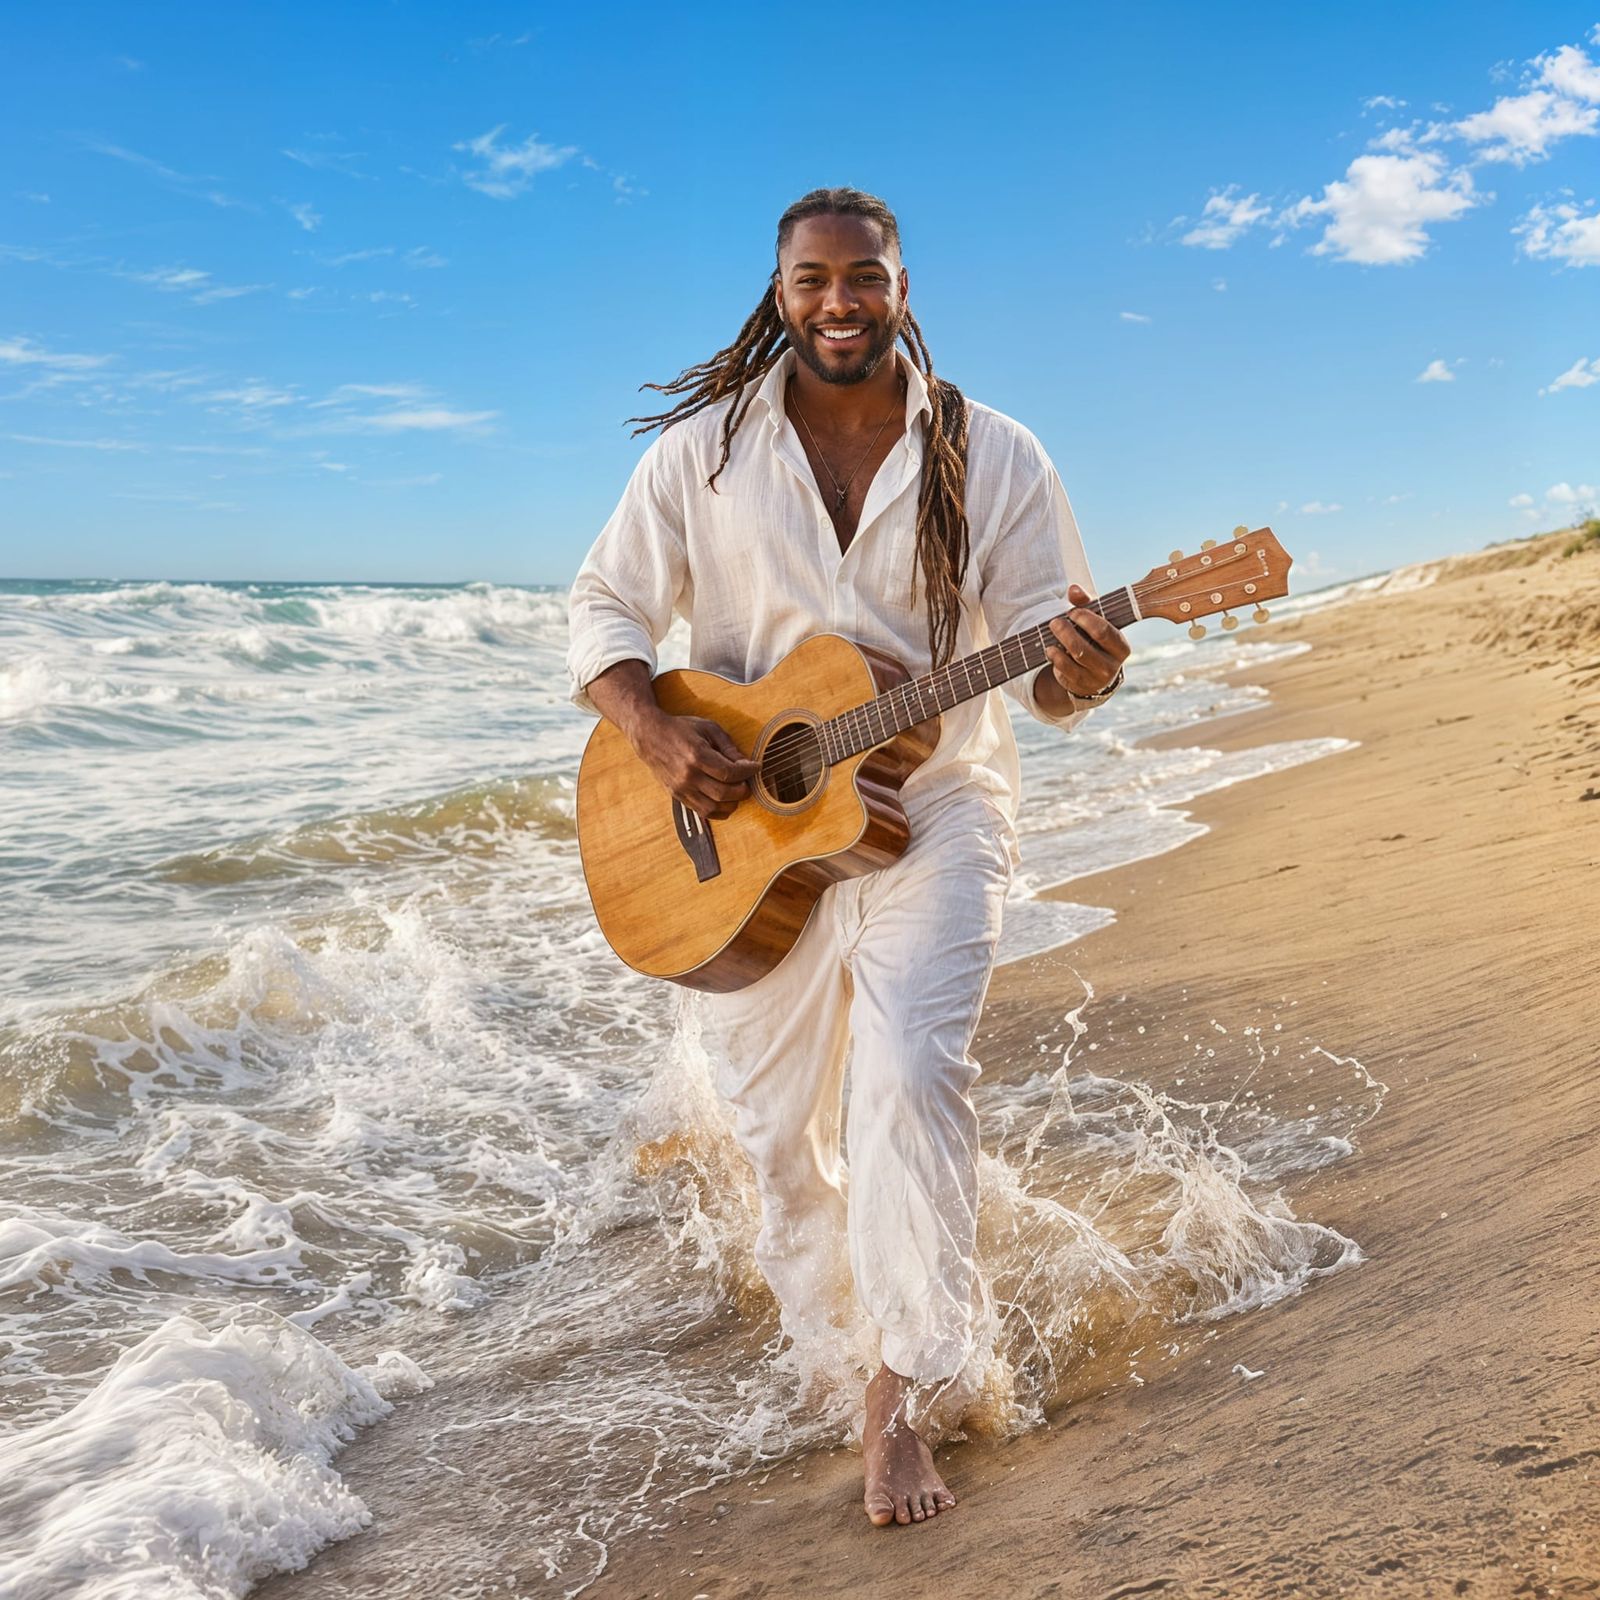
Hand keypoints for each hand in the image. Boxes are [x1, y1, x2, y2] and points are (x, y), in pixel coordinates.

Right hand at [633, 713, 757, 820]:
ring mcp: (681, 788)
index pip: (729, 773)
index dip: (748, 772)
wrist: (649, 736)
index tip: (756, 767)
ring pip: (713, 808)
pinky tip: (724, 802)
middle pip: (724, 793)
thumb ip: (728, 747)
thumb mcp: (708, 728)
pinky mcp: (677, 795)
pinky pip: (702, 812)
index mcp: (697, 755)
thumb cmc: (680, 729)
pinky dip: (717, 811)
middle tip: (748, 782)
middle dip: (742, 790)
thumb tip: (746, 764)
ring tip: (736, 792)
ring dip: (731, 804)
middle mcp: (688, 775)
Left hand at [1043, 583, 1130, 697]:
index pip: (1104, 631)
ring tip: (1052, 632)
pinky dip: (1056, 658)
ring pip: (1074, 660)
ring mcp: (1096, 679)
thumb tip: (1073, 589)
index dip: (1085, 619)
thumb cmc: (1094, 640)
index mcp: (1121, 647)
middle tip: (1055, 621)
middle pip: (1085, 647)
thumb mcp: (1095, 621)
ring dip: (1059, 643)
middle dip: (1067, 632)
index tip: (1072, 612)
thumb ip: (1085, 604)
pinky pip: (1065, 672)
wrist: (1094, 673)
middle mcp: (1112, 666)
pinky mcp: (1081, 687)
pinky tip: (1050, 649)